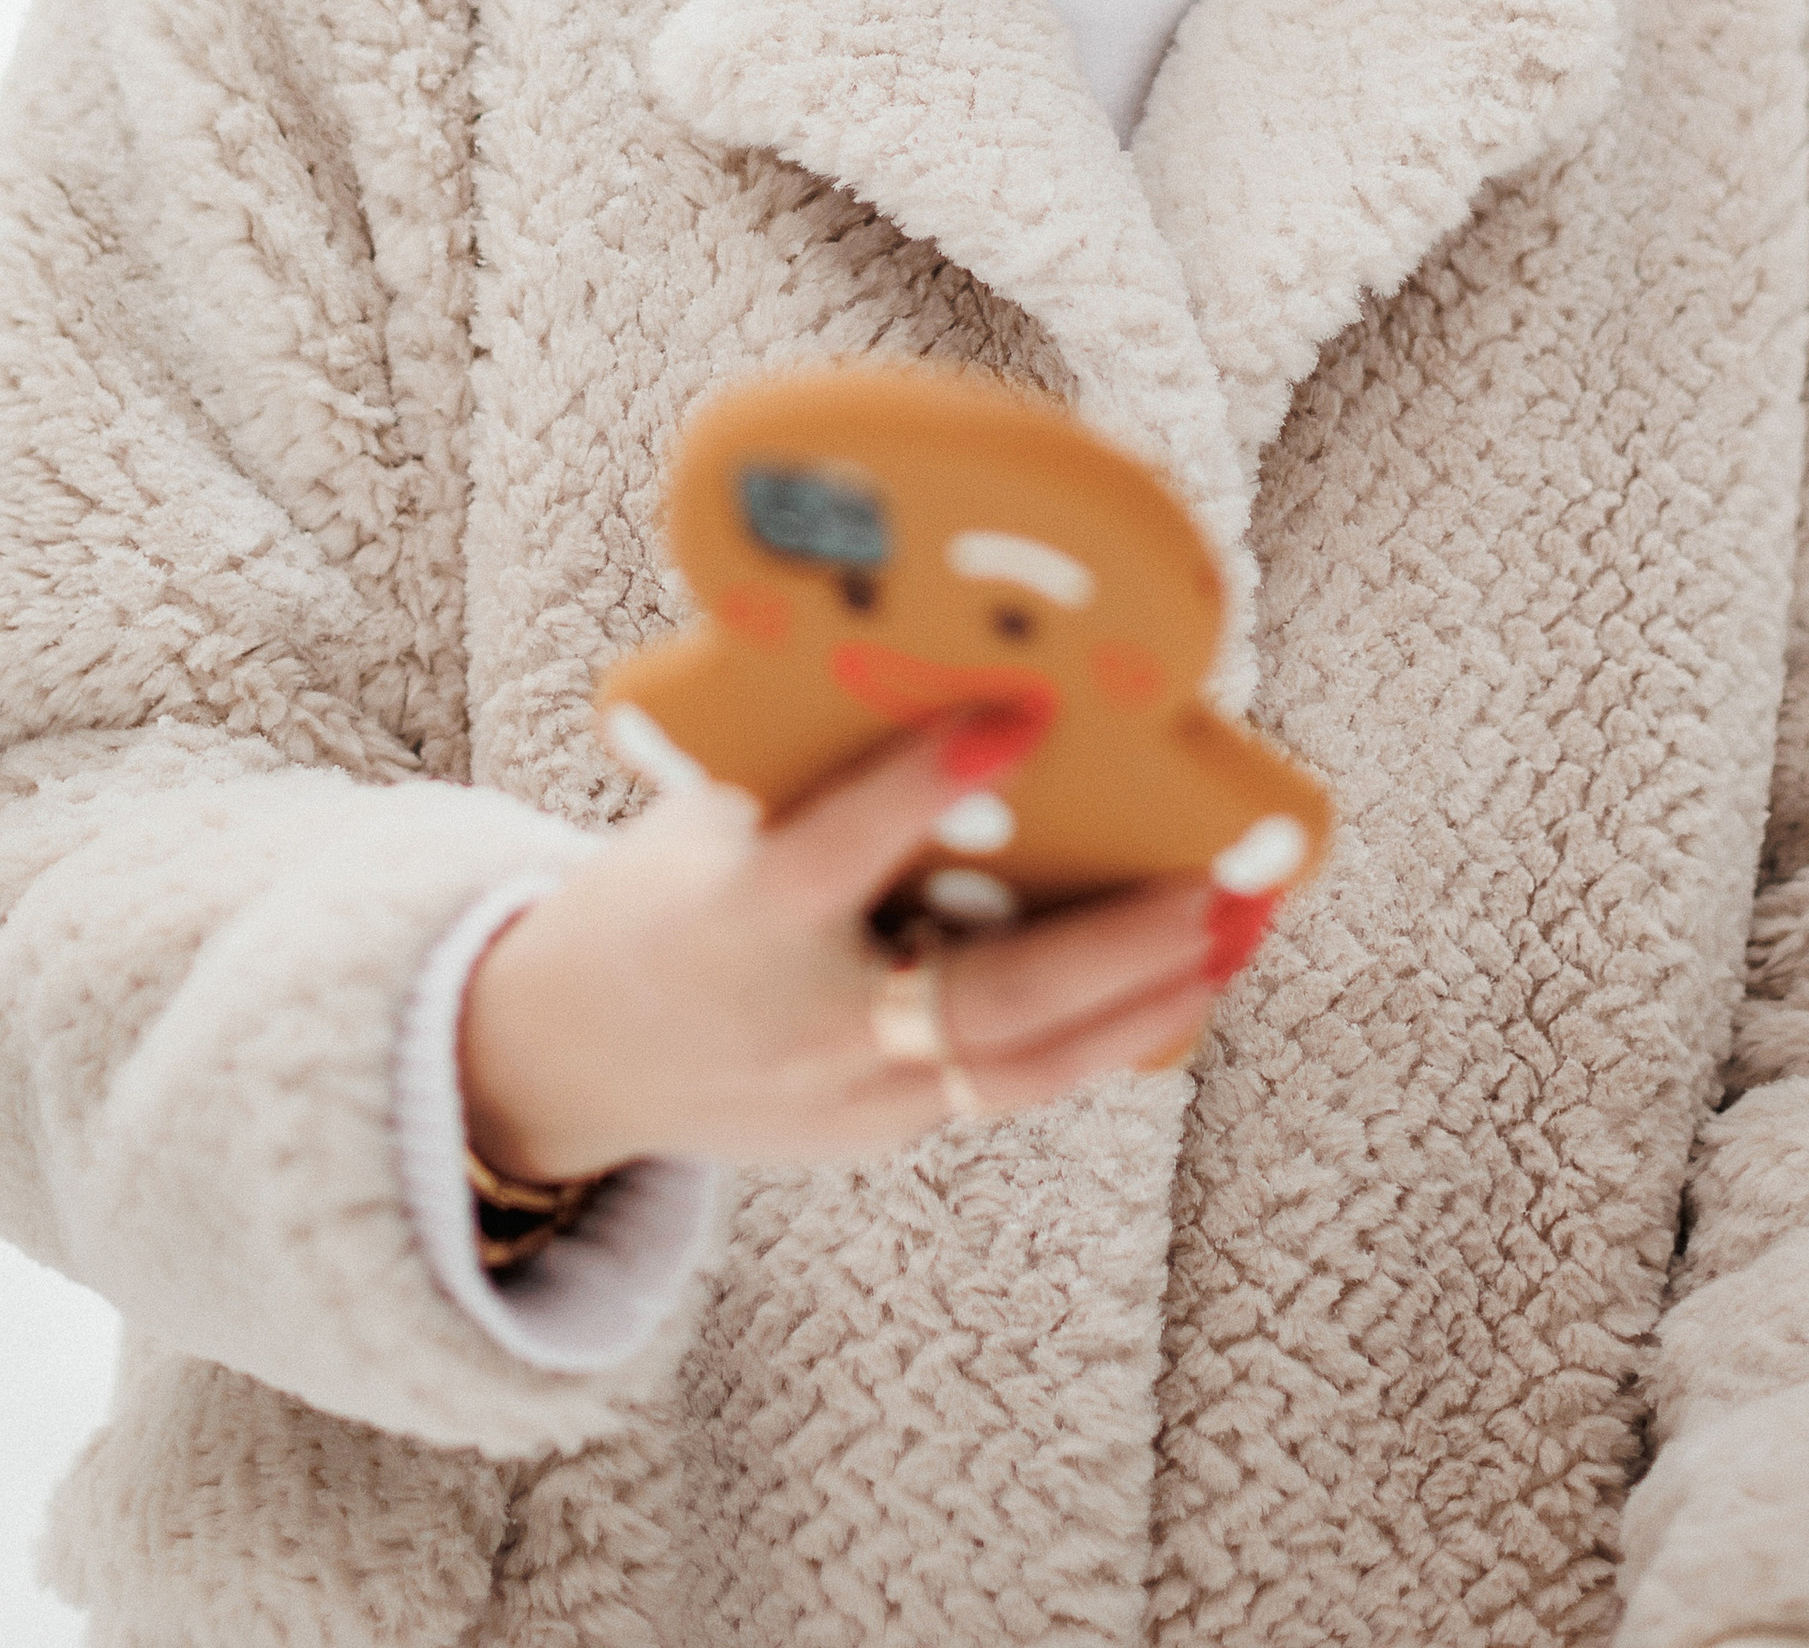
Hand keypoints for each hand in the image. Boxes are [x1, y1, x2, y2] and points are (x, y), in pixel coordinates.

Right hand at [459, 707, 1267, 1183]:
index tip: (1023, 713)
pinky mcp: (881, 1133)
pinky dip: (1100, 1033)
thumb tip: (955, 674)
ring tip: (1244, 926)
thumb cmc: (657, 896)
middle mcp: (808, 1024)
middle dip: (1127, 941)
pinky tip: (1179, 978)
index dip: (928, 780)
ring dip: (1149, 996)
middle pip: (991, 996)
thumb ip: (815, 770)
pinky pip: (1009, 1085)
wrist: (564, 1058)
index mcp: (742, 915)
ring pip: (1027, 1061)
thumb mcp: (706, 818)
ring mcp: (851, 1098)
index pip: (845, 845)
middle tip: (1233, 877)